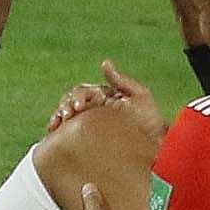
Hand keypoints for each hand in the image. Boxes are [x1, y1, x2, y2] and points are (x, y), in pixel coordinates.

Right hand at [47, 61, 163, 133]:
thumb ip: (122, 80)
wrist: (156, 147)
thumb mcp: (140, 97)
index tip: (79, 105)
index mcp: (103, 97)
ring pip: (65, 114)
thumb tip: (104, 62)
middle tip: (69, 114)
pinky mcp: (84, 138)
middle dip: (66, 105)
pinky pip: (66, 132)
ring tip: (59, 123)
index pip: (84, 91)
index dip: (79, 96)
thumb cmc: (149, 122)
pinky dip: (57, 129)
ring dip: (59, 115)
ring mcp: (88, 124)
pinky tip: (54, 130)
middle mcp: (93, 108)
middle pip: (71, 101)